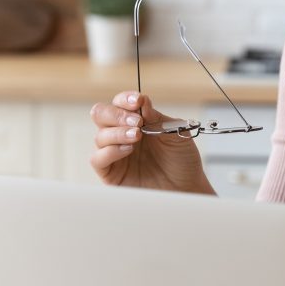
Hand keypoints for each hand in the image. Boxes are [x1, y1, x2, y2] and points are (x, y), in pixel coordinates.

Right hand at [89, 91, 213, 193]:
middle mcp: (122, 134)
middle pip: (101, 114)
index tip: (138, 101)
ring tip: (137, 136)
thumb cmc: (182, 160)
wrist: (187, 186)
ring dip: (117, 132)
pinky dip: (110, 151)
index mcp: (138, 121)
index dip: (126, 99)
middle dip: (116, 113)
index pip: (121, 103)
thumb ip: (158, 118)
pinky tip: (128, 150)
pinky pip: (98, 159)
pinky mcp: (110, 173)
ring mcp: (115, 153)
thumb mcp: (177, 133)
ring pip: (100, 135)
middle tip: (136, 121)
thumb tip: (143, 103)